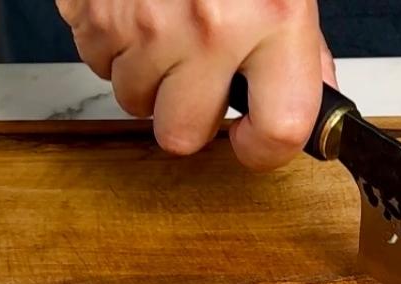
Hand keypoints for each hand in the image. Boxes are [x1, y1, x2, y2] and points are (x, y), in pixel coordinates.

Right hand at [57, 0, 336, 168]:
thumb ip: (300, 49)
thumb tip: (306, 108)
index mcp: (275, 19)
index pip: (278, 129)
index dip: (263, 151)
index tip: (252, 142)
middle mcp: (211, 24)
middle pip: (181, 134)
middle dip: (185, 116)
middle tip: (194, 80)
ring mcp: (145, 17)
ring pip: (132, 98)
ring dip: (145, 74)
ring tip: (163, 25)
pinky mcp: (93, 5)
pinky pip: (95, 57)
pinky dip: (110, 39)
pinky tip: (133, 3)